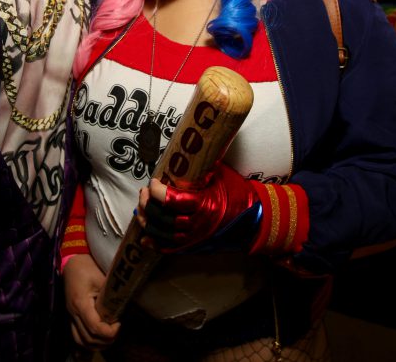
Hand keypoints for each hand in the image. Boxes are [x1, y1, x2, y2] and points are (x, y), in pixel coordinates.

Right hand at [63, 254, 120, 349]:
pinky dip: (88, 341)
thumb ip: (112, 294)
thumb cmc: (87, 266)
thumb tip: (127, 305)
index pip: (95, 327)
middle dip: (106, 339)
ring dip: (97, 343)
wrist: (72, 261)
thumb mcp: (102, 278)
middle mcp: (73, 313)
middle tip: (117, 330)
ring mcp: (70, 316)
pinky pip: (77, 336)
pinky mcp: (71, 316)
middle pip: (88, 338)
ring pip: (81, 341)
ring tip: (110, 337)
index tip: (120, 323)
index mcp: (80, 303)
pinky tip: (99, 339)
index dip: (110, 331)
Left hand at [139, 162, 259, 252]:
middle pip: (163, 217)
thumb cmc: (237, 193)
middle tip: (144, 192)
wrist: (254, 220)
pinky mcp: (194, 246)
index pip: (172, 200)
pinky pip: (170, 249)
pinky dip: (155, 244)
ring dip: (147, 221)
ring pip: (163, 233)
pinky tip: (145, 237)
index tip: (154, 181)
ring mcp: (195, 238)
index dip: (158, 191)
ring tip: (141, 209)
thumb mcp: (221, 175)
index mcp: (204, 204)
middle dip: (148, 204)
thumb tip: (187, 148)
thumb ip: (201, 167)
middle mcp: (198, 224)